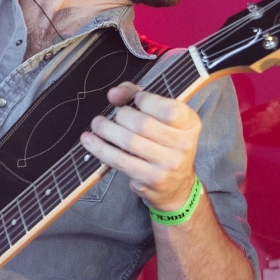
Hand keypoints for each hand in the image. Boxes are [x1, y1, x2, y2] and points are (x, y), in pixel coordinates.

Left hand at [81, 82, 201, 214]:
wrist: (176, 186)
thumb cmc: (166, 144)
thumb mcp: (163, 119)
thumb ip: (141, 98)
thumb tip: (114, 93)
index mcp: (189, 124)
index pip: (168, 109)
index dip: (146, 100)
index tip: (134, 99)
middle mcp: (183, 145)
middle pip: (143, 124)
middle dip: (121, 115)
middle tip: (113, 115)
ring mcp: (167, 164)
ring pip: (129, 142)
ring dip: (106, 130)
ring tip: (97, 124)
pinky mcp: (150, 179)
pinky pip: (120, 160)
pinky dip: (101, 148)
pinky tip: (90, 141)